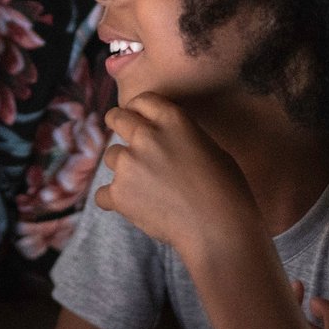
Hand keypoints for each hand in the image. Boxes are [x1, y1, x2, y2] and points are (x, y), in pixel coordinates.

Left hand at [96, 94, 259, 254]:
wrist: (218, 228)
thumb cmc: (225, 189)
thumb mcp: (209, 147)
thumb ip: (180, 136)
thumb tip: (166, 140)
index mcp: (172, 118)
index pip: (142, 100)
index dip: (138, 110)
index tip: (137, 119)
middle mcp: (146, 135)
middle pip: (116, 118)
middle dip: (118, 125)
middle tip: (127, 141)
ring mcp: (129, 163)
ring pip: (110, 156)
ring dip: (122, 168)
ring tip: (145, 187)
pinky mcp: (118, 193)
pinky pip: (102, 193)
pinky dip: (113, 200)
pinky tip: (132, 207)